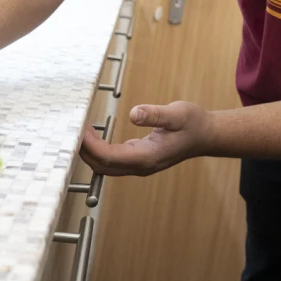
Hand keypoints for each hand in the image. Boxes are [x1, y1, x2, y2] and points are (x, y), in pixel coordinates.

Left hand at [80, 100, 213, 175]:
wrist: (206, 135)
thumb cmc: (193, 124)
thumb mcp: (178, 113)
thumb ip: (156, 114)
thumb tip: (134, 113)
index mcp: (148, 157)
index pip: (110, 157)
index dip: (91, 146)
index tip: (81, 129)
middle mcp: (141, 166)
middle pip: (103, 166)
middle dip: (84, 151)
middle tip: (74, 128)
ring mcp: (139, 166)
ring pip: (106, 166)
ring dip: (90, 152)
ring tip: (81, 131)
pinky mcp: (138, 160)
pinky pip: (113, 161)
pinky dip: (99, 151)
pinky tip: (94, 136)